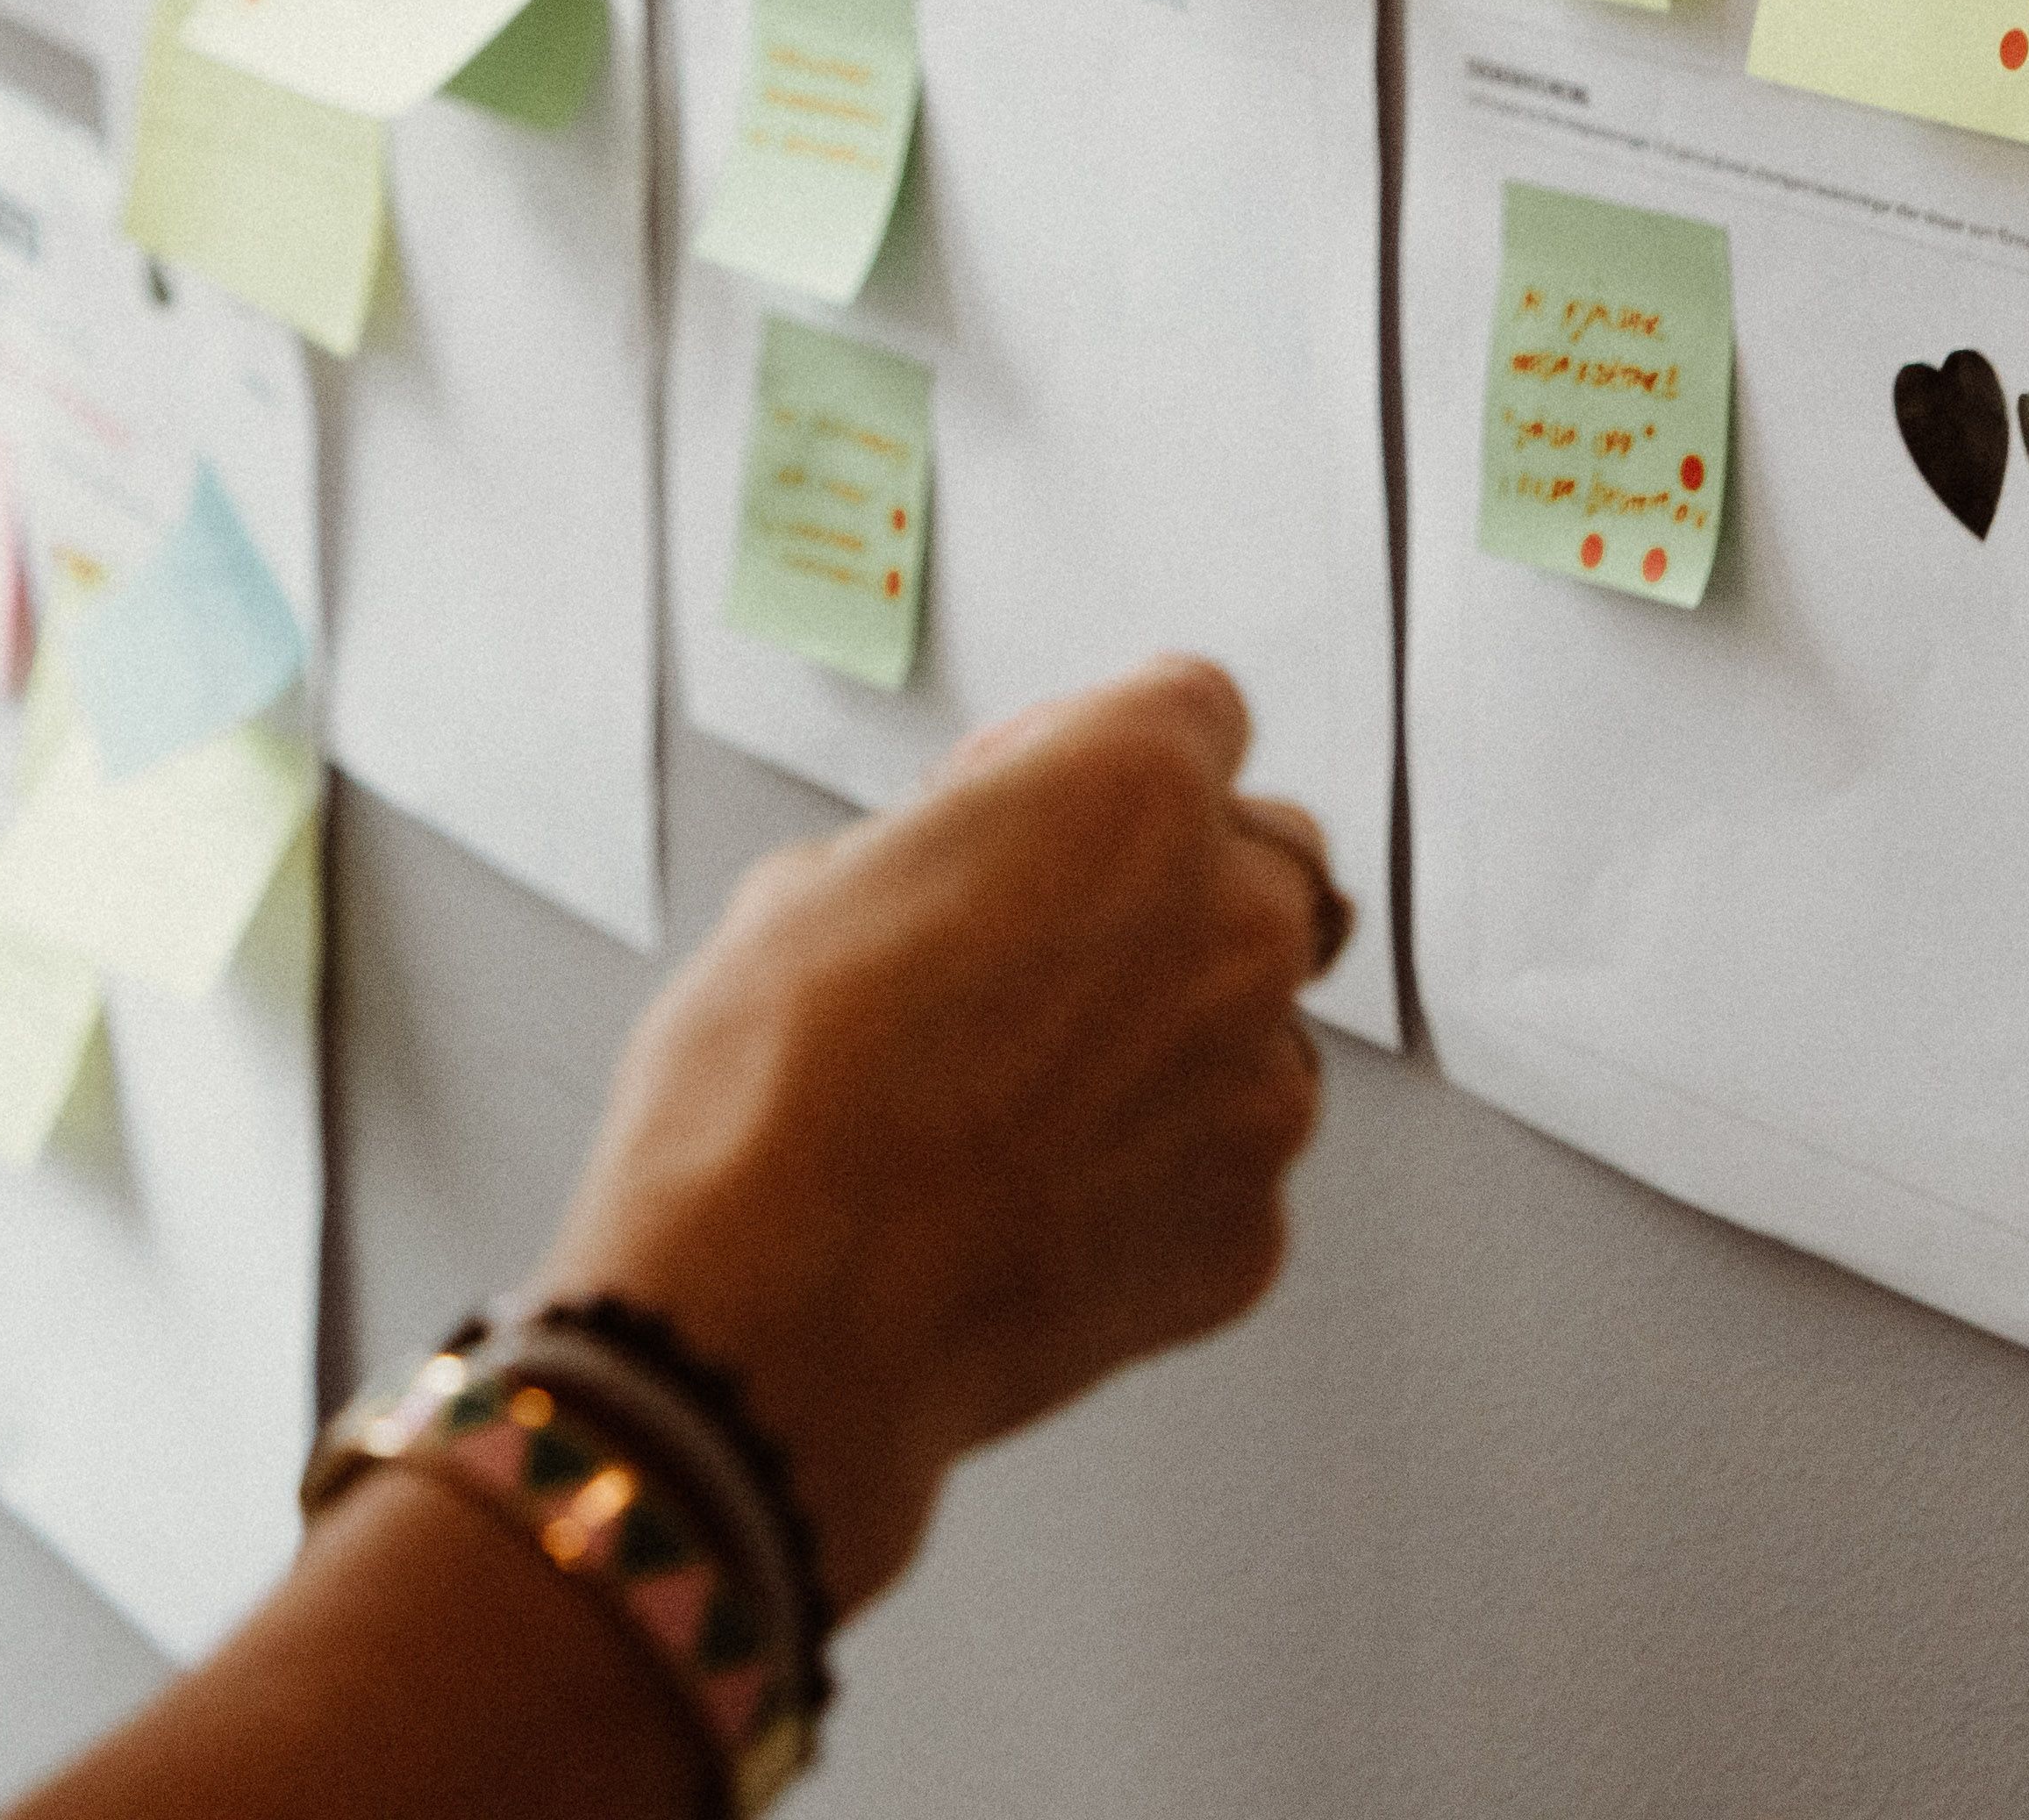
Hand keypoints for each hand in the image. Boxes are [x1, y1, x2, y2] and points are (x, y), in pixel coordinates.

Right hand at [529, 658, 1332, 1610]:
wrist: (770, 1319)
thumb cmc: (769, 1098)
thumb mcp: (812, 887)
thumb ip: (950, 857)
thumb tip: (965, 891)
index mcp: (1132, 798)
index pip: (1197, 710)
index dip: (1101, 748)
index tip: (1047, 795)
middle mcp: (1235, 928)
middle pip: (1260, 861)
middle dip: (1168, 889)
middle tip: (1039, 947)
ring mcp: (1259, 1091)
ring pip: (1253, 1027)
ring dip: (1168, 1042)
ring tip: (1015, 1101)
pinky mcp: (1249, 1235)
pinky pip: (1224, 1172)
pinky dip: (1153, 1178)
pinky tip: (1029, 1198)